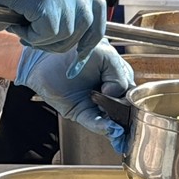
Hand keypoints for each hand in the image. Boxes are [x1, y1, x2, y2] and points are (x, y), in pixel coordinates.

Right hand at [0, 0, 105, 72]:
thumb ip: (63, 8)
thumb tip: (89, 33)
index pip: (97, 6)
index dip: (93, 34)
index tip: (83, 53)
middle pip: (86, 22)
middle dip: (63, 41)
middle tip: (36, 37)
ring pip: (67, 30)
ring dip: (42, 39)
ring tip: (22, 25)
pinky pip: (48, 31)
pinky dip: (30, 36)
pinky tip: (15, 23)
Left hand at [14, 41, 133, 153]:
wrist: (44, 55)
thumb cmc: (73, 50)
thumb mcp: (105, 55)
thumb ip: (118, 73)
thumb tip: (115, 94)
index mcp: (117, 76)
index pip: (133, 91)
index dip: (135, 98)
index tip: (134, 102)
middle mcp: (108, 91)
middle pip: (125, 106)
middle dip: (126, 111)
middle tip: (124, 109)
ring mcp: (94, 102)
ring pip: (111, 117)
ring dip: (116, 120)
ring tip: (115, 115)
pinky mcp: (79, 111)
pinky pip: (93, 122)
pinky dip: (103, 126)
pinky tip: (111, 128)